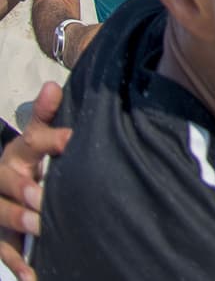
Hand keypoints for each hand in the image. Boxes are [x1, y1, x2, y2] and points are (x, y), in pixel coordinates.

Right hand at [0, 82, 70, 280]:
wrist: (3, 185)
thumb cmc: (32, 160)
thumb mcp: (37, 138)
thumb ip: (47, 116)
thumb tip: (51, 87)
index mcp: (19, 152)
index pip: (31, 141)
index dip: (50, 140)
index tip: (71, 140)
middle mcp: (3, 178)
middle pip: (7, 181)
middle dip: (24, 189)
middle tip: (43, 198)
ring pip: (0, 214)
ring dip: (17, 221)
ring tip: (39, 228)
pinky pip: (3, 249)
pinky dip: (18, 262)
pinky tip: (34, 275)